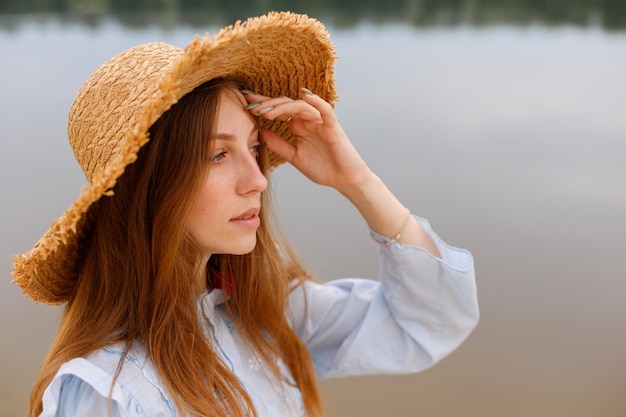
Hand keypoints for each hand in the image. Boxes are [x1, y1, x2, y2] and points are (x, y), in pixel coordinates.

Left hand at [243, 89, 371, 193]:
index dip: (263, 106)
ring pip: (300, 106)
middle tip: (251, 105)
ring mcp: (320, 122)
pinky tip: (303, 96)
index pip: (278, 111)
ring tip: (266, 111)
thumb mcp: (294, 156)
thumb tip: (258, 131)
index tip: (245, 104)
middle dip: (268, 104)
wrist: (344, 180)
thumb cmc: (322, 168)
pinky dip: (315, 101)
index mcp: (298, 126)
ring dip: (282, 107)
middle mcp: (308, 120)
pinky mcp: (333, 126)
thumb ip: (278, 144)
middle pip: (286, 105)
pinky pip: (324, 110)